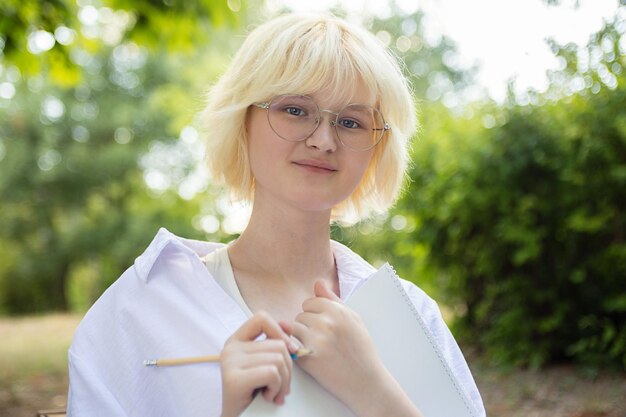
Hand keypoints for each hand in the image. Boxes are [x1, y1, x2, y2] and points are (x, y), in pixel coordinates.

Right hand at [220, 311, 295, 416]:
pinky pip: (272, 373)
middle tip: (280, 386)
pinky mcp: (234, 379)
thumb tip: (288, 324)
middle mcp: (230, 348)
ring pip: (278, 359)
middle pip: (278, 344)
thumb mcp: (266, 364)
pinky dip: (276, 388)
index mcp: (237, 340)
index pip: (261, 317)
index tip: (289, 349)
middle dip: (288, 368)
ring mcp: (230, 362)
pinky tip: (267, 396)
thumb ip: (275, 343)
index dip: (279, 331)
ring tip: (273, 393)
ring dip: (283, 381)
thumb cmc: (255, 393)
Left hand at [289, 281, 383, 409]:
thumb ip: (333, 299)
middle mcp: (326, 322)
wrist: (366, 381)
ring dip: (300, 337)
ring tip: (316, 348)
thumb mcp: (353, 319)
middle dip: (307, 326)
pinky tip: (310, 357)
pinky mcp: (308, 358)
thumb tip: (317, 282)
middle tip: (322, 340)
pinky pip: (291, 345)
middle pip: (300, 315)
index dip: (314, 315)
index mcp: (338, 310)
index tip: (324, 327)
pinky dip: (296, 350)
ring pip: (293, 328)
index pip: (310, 302)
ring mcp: (316, 340)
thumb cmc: (361, 349)